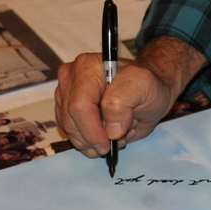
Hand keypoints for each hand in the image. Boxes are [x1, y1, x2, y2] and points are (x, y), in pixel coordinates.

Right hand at [55, 36, 207, 157]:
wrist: (145, 92)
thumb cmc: (145, 86)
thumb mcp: (144, 86)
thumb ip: (123, 102)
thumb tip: (110, 130)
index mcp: (87, 67)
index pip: (80, 105)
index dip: (93, 130)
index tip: (109, 142)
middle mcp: (71, 78)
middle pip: (71, 121)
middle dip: (93, 139)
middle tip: (115, 141)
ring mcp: (65, 95)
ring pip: (69, 130)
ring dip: (92, 142)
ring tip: (115, 134)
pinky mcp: (65, 110)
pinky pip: (71, 135)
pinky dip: (89, 142)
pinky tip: (105, 134)